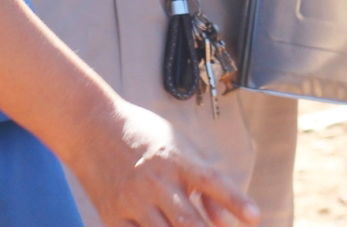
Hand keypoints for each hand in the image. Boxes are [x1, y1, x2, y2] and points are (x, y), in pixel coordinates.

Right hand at [69, 98, 258, 226]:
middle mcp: (156, 182)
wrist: (92, 128)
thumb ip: (204, 183)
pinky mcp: (112, 216)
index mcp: (177, 159)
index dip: (235, 201)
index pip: (212, 182)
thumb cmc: (144, 136)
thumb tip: (224, 220)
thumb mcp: (179, 146)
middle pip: (188, 222)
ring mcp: (132, 201)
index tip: (254, 217)